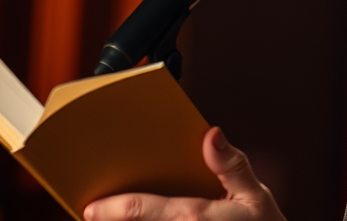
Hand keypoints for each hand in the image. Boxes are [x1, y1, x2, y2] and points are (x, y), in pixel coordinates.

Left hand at [84, 127, 284, 220]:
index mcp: (195, 217)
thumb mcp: (256, 196)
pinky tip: (138, 218)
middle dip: (112, 218)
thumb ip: (232, 166)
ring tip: (108, 217)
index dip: (113, 208)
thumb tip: (210, 134)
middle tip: (92, 212)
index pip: (143, 209)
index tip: (90, 207)